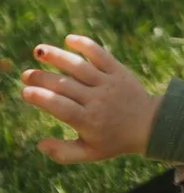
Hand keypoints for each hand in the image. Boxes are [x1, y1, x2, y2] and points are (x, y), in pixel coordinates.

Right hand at [22, 35, 161, 160]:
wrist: (149, 125)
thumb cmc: (113, 140)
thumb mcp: (89, 154)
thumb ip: (62, 153)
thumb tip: (39, 144)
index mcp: (87, 121)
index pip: (61, 107)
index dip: (41, 98)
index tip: (25, 92)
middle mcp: (97, 100)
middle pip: (65, 85)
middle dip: (42, 78)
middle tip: (25, 75)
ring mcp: (109, 83)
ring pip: (80, 67)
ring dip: (58, 57)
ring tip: (39, 51)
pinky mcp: (118, 71)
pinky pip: (101, 55)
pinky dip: (86, 45)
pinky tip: (68, 39)